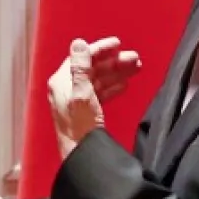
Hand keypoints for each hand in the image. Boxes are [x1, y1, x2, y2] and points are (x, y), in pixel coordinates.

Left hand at [49, 36, 140, 156]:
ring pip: (98, 80)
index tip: (119, 44)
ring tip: (136, 68)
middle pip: (92, 68)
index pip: (82, 57)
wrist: (81, 155)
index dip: (100, 49)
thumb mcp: (82, 94)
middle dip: (114, 62)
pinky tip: (124, 85)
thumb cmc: (80, 127)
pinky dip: (112, 87)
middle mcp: (66, 88)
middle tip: (135, 58)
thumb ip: (80, 68)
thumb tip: (78, 43)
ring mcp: (74, 99)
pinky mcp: (84, 110)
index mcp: (61, 81)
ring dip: (116, 73)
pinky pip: (99, 93)